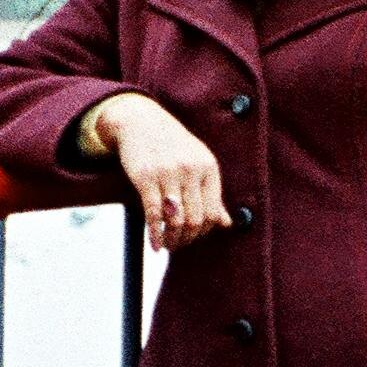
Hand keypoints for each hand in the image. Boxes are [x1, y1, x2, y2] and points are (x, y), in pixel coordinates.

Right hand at [91, 93, 233, 252]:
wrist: (140, 121)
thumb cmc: (172, 146)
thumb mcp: (197, 164)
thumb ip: (212, 194)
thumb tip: (226, 224)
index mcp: (208, 167)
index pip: (213, 212)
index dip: (203, 232)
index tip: (192, 237)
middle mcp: (191, 170)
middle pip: (195, 220)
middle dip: (187, 239)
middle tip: (178, 245)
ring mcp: (168, 173)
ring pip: (176, 220)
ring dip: (172, 240)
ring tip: (167, 245)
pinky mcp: (145, 177)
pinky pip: (153, 213)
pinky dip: (155, 234)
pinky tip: (154, 245)